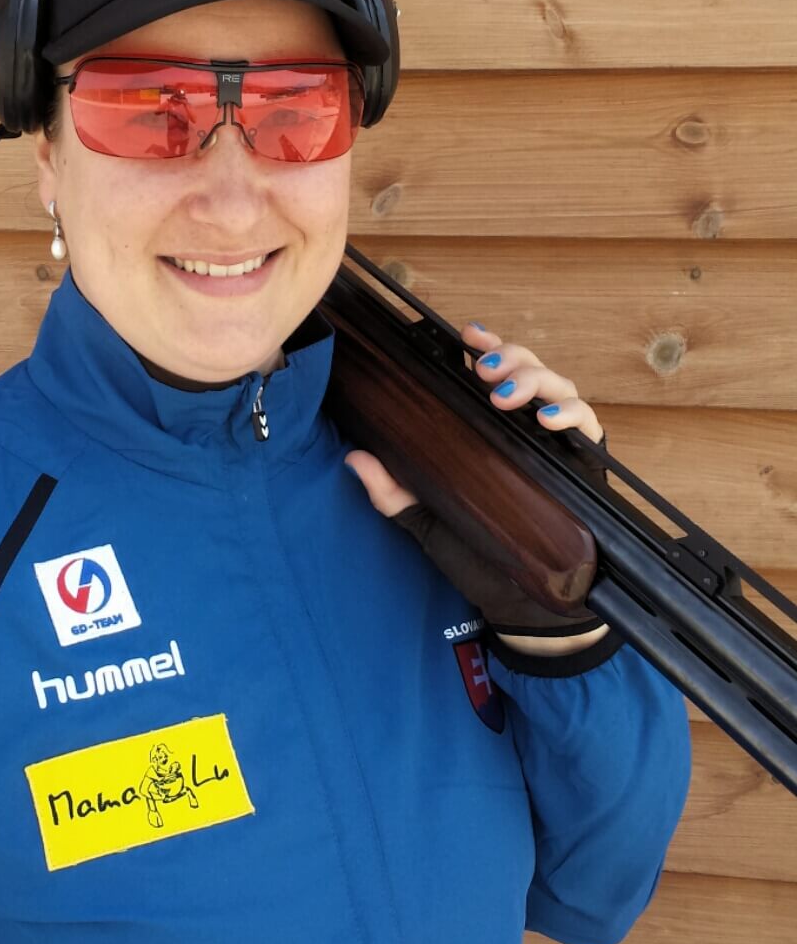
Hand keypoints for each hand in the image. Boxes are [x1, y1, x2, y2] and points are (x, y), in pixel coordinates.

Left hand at [344, 321, 609, 651]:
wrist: (523, 607)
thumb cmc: (481, 558)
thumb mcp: (430, 520)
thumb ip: (395, 491)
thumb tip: (354, 458)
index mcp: (494, 430)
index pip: (494, 373)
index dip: (485, 346)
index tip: (466, 336)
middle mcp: (528, 429)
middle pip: (529, 369)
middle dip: (509, 357)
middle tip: (483, 369)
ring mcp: (560, 445)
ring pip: (559, 387)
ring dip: (534, 380)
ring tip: (504, 395)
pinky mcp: (586, 466)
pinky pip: (588, 426)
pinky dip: (571, 414)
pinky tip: (548, 421)